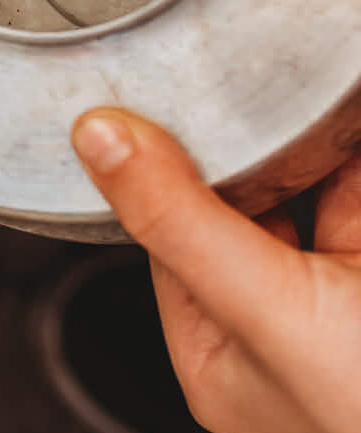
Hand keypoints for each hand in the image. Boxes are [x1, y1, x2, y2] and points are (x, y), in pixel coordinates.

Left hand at [73, 109, 360, 432]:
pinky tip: (343, 118)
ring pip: (325, 199)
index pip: (170, 237)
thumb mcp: (268, 306)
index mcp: (223, 356)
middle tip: (255, 76)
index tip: (168, 98)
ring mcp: (349, 307)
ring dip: (323, 146)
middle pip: (253, 208)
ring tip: (311, 93)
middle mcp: (283, 333)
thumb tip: (97, 139)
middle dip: (266, 146)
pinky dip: (351, 159)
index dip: (171, 169)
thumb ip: (181, 220)